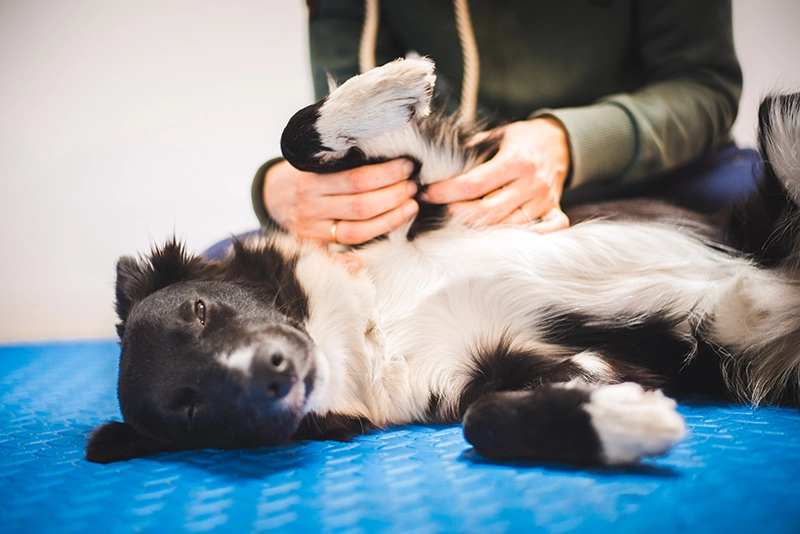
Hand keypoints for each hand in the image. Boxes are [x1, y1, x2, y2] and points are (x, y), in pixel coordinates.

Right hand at [264, 158, 418, 244]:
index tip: (407, 166)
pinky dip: (348, 261)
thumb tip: (390, 153)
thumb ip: (345, 159)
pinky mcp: (312, 247)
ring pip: (357, 231)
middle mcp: (309, 206)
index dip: (387, 174)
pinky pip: (335, 256)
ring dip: (390, 219)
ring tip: (410, 205)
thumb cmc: (311, 173)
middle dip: (393, 196)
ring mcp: (311, 229)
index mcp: (311, 180)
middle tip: (413, 187)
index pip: (356, 179)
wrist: (276, 195)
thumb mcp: (320, 160)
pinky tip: (367, 257)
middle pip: (360, 206)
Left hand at [422, 117, 570, 232]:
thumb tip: (436, 162)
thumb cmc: (523, 138)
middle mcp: (531, 183)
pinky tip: (504, 238)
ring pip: (509, 226)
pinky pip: (547, 231)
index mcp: (515, 160)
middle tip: (438, 210)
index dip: (446, 191)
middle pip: (489, 211)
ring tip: (459, 223)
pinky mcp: (554, 210)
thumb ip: (472, 150)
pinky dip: (529, 237)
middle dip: (458, 214)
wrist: (560, 140)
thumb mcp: (498, 134)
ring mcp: (544, 200)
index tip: (428, 193)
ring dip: (482, 229)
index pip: (474, 183)